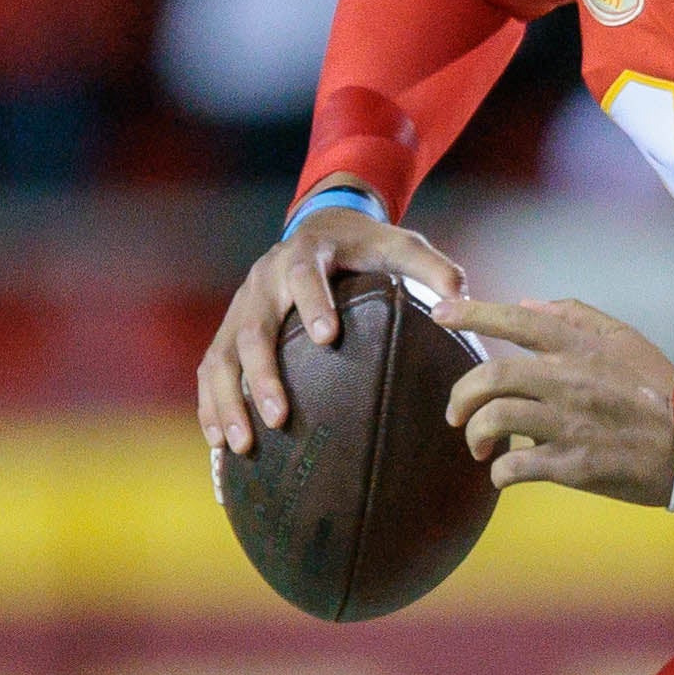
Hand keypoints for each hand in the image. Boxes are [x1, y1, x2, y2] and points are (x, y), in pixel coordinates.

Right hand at [196, 204, 468, 455]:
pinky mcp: (228, 331)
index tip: (328, 337)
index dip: (314, 303)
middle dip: (262, 375)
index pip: (305, 275)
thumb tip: (463, 301)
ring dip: (227, 402)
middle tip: (279, 418)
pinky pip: (210, 371)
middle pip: (253, 328)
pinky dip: (211, 408)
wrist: (318, 226)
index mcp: (305, 254)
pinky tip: (221, 448)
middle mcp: (264, 281)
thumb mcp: (401, 245)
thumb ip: (433, 268)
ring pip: (222, 356)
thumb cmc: (366, 246)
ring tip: (241, 447)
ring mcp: (240, 308)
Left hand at [445, 297, 673, 499]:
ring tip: (479, 447)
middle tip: (455, 413)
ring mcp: (570, 423)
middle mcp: (570, 380)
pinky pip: (516, 467)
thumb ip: (575, 316)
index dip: (471, 313)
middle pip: (492, 375)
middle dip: (461, 395)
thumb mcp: (624, 338)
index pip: (516, 320)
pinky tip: (503, 474)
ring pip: (497, 419)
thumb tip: (527, 305)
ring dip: (475, 435)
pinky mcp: (574, 464)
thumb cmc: (658, 390)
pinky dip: (499, 473)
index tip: (439, 313)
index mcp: (580, 347)